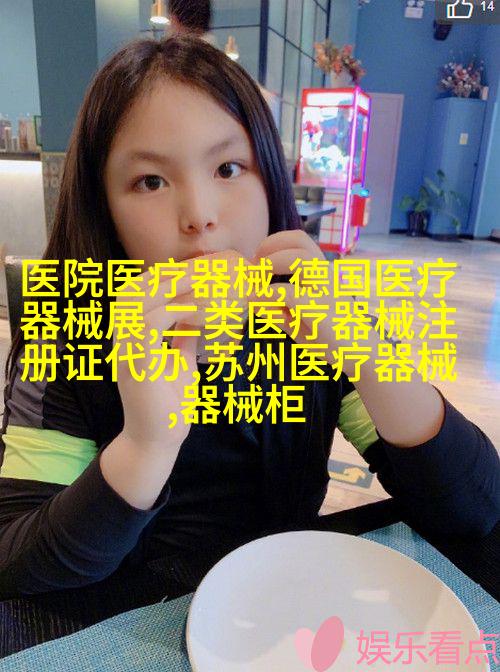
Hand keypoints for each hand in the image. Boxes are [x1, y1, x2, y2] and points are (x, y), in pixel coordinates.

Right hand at [113, 249, 252, 447]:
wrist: (160, 440)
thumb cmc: (168, 402)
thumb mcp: (180, 361)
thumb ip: (182, 337)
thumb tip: (195, 315)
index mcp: (130, 335)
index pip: (137, 292)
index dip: (162, 275)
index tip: (195, 268)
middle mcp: (121, 339)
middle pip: (133, 289)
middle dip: (165, 274)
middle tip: (200, 268)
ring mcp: (125, 350)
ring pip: (138, 300)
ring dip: (170, 286)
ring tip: (200, 281)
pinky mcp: (137, 363)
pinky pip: (151, 324)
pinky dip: (174, 311)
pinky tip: (195, 311)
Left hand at [251, 230, 354, 364]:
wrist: (362, 357)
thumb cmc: (332, 340)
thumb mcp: (300, 324)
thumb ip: (279, 312)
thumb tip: (252, 301)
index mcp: (322, 275)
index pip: (299, 241)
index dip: (274, 244)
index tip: (258, 262)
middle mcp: (326, 276)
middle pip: (300, 240)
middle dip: (270, 245)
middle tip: (255, 265)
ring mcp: (326, 290)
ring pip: (300, 258)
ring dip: (273, 262)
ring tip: (258, 278)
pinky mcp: (321, 309)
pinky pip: (289, 293)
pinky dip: (268, 295)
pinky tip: (257, 303)